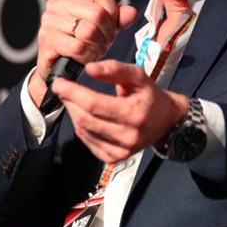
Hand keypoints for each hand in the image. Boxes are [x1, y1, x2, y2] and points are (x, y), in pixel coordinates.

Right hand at [30, 0, 137, 106]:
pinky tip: (84, 57)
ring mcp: (50, 21)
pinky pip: (78, 47)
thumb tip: (131, 12)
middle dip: (107, 33)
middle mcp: (57, 2)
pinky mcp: (48, 41)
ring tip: (95, 49)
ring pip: (89, 31)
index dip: (112, 11)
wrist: (57, 65)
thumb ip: (119, 17)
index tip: (111, 24)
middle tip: (104, 42)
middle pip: (97, 13)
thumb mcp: (103, 26)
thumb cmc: (79, 41)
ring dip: (98, 46)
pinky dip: (87, 56)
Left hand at [50, 59, 187, 162]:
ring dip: (73, 113)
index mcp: (135, 114)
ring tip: (73, 100)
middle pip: (85, 119)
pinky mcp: (114, 158)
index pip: (94, 104)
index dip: (73, 93)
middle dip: (69, 102)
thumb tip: (89, 69)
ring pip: (84, 131)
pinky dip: (81, 127)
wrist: (167, 121)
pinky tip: (83, 116)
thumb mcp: (138, 76)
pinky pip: (88, 142)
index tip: (59, 83)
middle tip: (62, 89)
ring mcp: (121, 151)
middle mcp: (128, 136)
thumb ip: (114, 69)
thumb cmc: (151, 96)